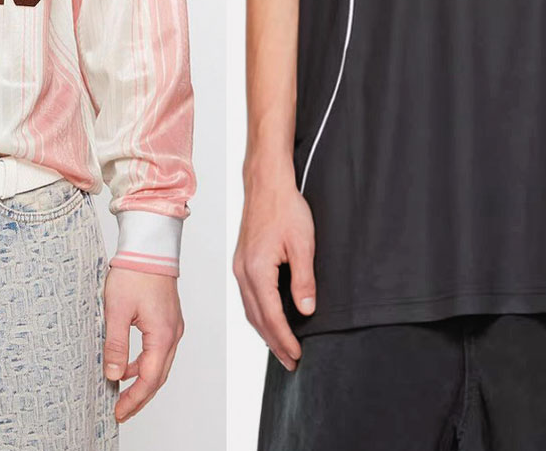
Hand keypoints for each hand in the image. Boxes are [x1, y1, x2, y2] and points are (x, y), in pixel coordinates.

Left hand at [102, 267, 183, 422]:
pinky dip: (146, 363)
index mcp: (162, 335)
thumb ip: (116, 345)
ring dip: (143, 381)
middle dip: (140, 397)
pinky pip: (159, 350)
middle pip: (158, 376)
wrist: (149, 247)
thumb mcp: (116, 310)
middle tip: (122, 411)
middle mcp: (172, 333)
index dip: (134, 399)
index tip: (119, 412)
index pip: (149, 379)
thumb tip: (114, 374)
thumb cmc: (135, 272)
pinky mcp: (168, 319)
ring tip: (123, 392)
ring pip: (160, 364)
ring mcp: (173, 326)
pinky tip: (130, 365)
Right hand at [233, 164, 313, 370]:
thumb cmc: (285, 208)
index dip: (285, 339)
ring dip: (265, 331)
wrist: (266, 183)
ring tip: (281, 348)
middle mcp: (243, 271)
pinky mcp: (242, 261)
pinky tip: (270, 319)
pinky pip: (248, 297)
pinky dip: (259, 314)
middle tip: (291, 362)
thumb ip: (303, 279)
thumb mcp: (303, 244)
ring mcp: (239, 267)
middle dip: (274, 343)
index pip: (271, 316)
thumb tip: (306, 310)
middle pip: (257, 318)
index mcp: (257, 269)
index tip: (297, 356)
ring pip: (250, 309)